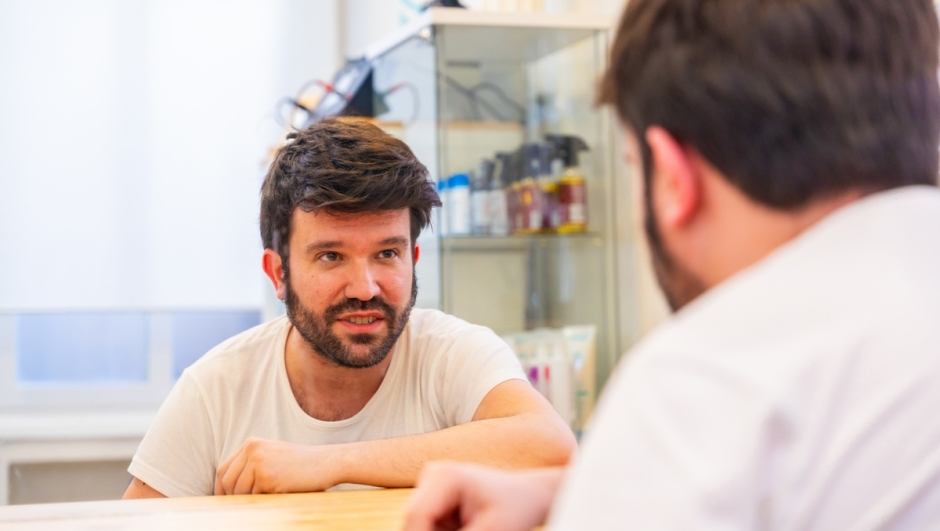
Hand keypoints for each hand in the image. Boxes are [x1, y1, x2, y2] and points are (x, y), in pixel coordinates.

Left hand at [215, 437, 340, 494]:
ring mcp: (259, 462)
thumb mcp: (272, 456)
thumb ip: (251, 465)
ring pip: (239, 491)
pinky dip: (261, 502)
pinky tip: (275, 496)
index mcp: (252, 443)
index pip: (224, 469)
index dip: (221, 489)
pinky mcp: (267, 476)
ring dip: (248, 501)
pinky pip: (254, 497)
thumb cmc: (300, 464)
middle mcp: (252, 449)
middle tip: (240, 508)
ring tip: (265, 499)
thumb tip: (228, 489)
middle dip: (231, 497)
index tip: (224, 501)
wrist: (325, 463)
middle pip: (227, 481)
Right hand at [404, 462, 564, 530]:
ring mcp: (432, 485)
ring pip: (419, 525)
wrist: (529, 495)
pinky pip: (427, 526)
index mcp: (445, 476)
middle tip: (470, 530)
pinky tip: (468, 527)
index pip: (416, 515)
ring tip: (475, 526)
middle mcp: (432, 475)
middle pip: (412, 520)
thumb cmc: (518, 507)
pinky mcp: (435, 498)